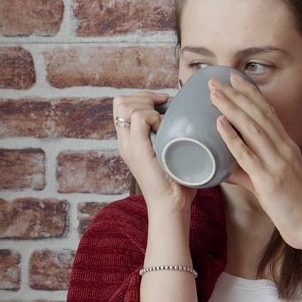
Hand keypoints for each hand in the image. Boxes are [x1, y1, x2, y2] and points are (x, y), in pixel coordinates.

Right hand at [113, 91, 195, 214]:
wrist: (170, 205)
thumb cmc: (175, 182)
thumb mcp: (168, 152)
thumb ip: (167, 136)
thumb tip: (181, 115)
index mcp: (130, 141)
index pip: (122, 105)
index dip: (142, 97)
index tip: (164, 104)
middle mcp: (125, 141)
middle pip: (120, 101)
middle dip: (144, 96)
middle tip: (164, 105)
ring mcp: (129, 145)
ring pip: (125, 104)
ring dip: (148, 105)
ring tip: (164, 120)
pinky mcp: (138, 149)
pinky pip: (139, 117)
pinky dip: (154, 116)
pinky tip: (165, 129)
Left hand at [209, 75, 301, 250]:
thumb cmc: (296, 207)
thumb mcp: (271, 183)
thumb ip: (248, 173)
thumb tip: (226, 169)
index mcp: (287, 146)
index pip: (267, 112)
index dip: (250, 93)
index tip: (234, 78)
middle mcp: (284, 149)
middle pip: (257, 114)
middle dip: (235, 95)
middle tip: (215, 80)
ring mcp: (277, 163)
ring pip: (252, 128)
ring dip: (231, 109)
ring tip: (214, 94)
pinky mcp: (269, 181)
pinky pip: (247, 156)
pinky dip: (232, 138)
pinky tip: (219, 125)